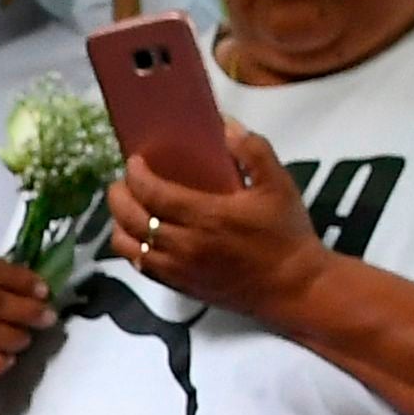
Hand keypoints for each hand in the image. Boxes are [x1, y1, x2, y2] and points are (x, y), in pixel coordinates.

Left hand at [107, 130, 326, 324]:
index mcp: (206, 216)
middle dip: (119, 196)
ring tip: (127, 208)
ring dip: (120, 224)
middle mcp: (185, 245)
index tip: (135, 162)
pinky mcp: (181, 287)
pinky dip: (132, 249)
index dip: (136, 175)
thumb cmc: (286, 234)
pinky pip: (142, 268)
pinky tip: (139, 236)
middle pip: (132, 219)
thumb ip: (253, 151)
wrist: (293, 288)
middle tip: (123, 181)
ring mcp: (179, 269)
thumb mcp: (278, 184)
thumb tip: (225, 126)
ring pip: (129, 248)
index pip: (153, 193)